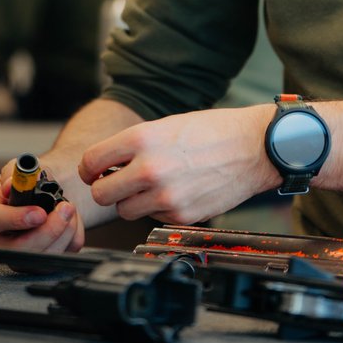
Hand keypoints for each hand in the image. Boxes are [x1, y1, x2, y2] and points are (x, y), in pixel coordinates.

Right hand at [0, 159, 84, 252]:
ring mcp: (18, 256)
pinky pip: (59, 257)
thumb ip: (13, 173)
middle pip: (20, 248)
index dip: (16, 218)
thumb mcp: (17, 170)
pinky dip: (72, 237)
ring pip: (42, 257)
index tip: (40, 213)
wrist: (45, 193)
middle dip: (49, 229)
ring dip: (65, 232)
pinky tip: (71, 221)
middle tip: (66, 208)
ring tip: (70, 209)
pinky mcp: (38, 264)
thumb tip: (11, 184)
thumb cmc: (27, 183)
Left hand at [78, 105, 277, 224]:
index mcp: (142, 138)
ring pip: (125, 210)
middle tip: (118, 183)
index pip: (91, 162)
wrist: (253, 147)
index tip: (94, 172)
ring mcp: (165, 196)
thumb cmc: (212, 131)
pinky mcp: (181, 215)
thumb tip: (107, 166)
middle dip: (106, 189)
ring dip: (132, 201)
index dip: (89, 169)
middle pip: (101, 194)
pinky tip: (178, 191)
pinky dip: (159, 208)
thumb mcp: (166, 125)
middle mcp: (149, 168)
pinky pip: (153, 217)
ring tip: (152, 186)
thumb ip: (134, 145)